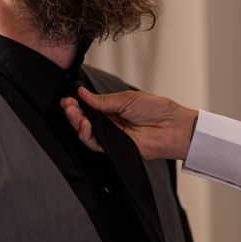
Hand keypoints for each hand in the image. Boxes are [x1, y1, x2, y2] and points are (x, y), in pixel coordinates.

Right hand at [61, 88, 197, 159]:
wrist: (173, 126)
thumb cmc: (157, 110)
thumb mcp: (126, 99)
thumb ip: (103, 100)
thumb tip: (83, 93)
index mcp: (113, 108)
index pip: (89, 106)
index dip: (78, 103)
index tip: (68, 97)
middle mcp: (110, 122)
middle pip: (85, 120)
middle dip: (73, 112)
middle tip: (67, 104)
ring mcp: (112, 135)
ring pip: (87, 133)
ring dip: (77, 122)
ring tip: (73, 112)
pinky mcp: (115, 147)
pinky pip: (96, 144)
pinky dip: (87, 135)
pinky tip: (85, 124)